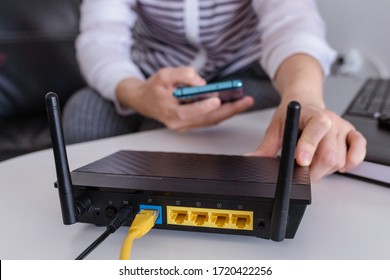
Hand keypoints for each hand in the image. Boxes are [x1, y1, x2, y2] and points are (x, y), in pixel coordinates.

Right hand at [116, 67, 253, 130]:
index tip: (217, 99)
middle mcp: (178, 122)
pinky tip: (233, 104)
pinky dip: (222, 113)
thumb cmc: (154, 88)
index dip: (203, 107)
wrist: (143, 101)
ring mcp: (185, 125)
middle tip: (244, 101)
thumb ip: (183, 75)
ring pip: (210, 121)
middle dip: (228, 110)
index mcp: (169, 111)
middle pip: (206, 119)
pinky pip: (209, 119)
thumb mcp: (163, 74)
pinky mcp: (191, 123)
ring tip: (244, 102)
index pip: (188, 112)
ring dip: (229, 112)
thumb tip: (202, 82)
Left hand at [249, 100, 366, 181]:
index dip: (308, 146)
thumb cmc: (292, 113)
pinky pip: (359, 151)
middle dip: (314, 171)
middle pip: (329, 153)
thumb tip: (252, 159)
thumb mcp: (276, 127)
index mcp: (311, 114)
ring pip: (340, 158)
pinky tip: (341, 164)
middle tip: (301, 174)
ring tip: (314, 163)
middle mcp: (331, 120)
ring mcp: (343, 127)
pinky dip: (352, 162)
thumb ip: (266, 146)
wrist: (306, 99)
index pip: (315, 129)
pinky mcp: (352, 133)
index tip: (301, 161)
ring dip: (326, 169)